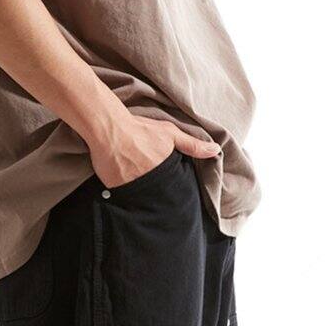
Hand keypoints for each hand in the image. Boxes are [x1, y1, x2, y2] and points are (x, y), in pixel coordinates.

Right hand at [90, 115, 221, 188]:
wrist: (109, 128)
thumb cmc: (140, 129)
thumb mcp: (170, 133)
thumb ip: (193, 145)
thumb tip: (216, 151)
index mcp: (167, 170)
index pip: (176, 188)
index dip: (174, 189)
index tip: (171, 187)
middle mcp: (153, 181)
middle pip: (160, 195)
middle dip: (159, 194)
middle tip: (152, 184)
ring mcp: (135, 186)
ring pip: (142, 197)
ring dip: (142, 195)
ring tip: (138, 186)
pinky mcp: (117, 190)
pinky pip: (124, 197)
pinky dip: (125, 194)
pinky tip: (124, 187)